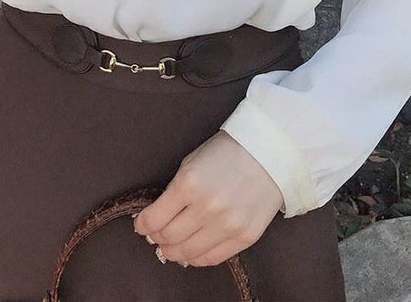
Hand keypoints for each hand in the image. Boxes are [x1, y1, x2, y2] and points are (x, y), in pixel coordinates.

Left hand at [132, 130, 282, 267]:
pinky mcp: (244, 237)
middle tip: (155, 236)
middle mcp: (206, 208)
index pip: (155, 218)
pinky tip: (191, 252)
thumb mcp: (192, 162)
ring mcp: (227, 225)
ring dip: (174, 252)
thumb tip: (159, 217)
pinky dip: (196, 258)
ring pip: (188, 253)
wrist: (269, 153)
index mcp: (189, 183)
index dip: (143, 225)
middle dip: (156, 239)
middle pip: (169, 238)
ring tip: (170, 247)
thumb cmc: (227, 152)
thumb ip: (175, 190)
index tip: (141, 225)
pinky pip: (212, 258)